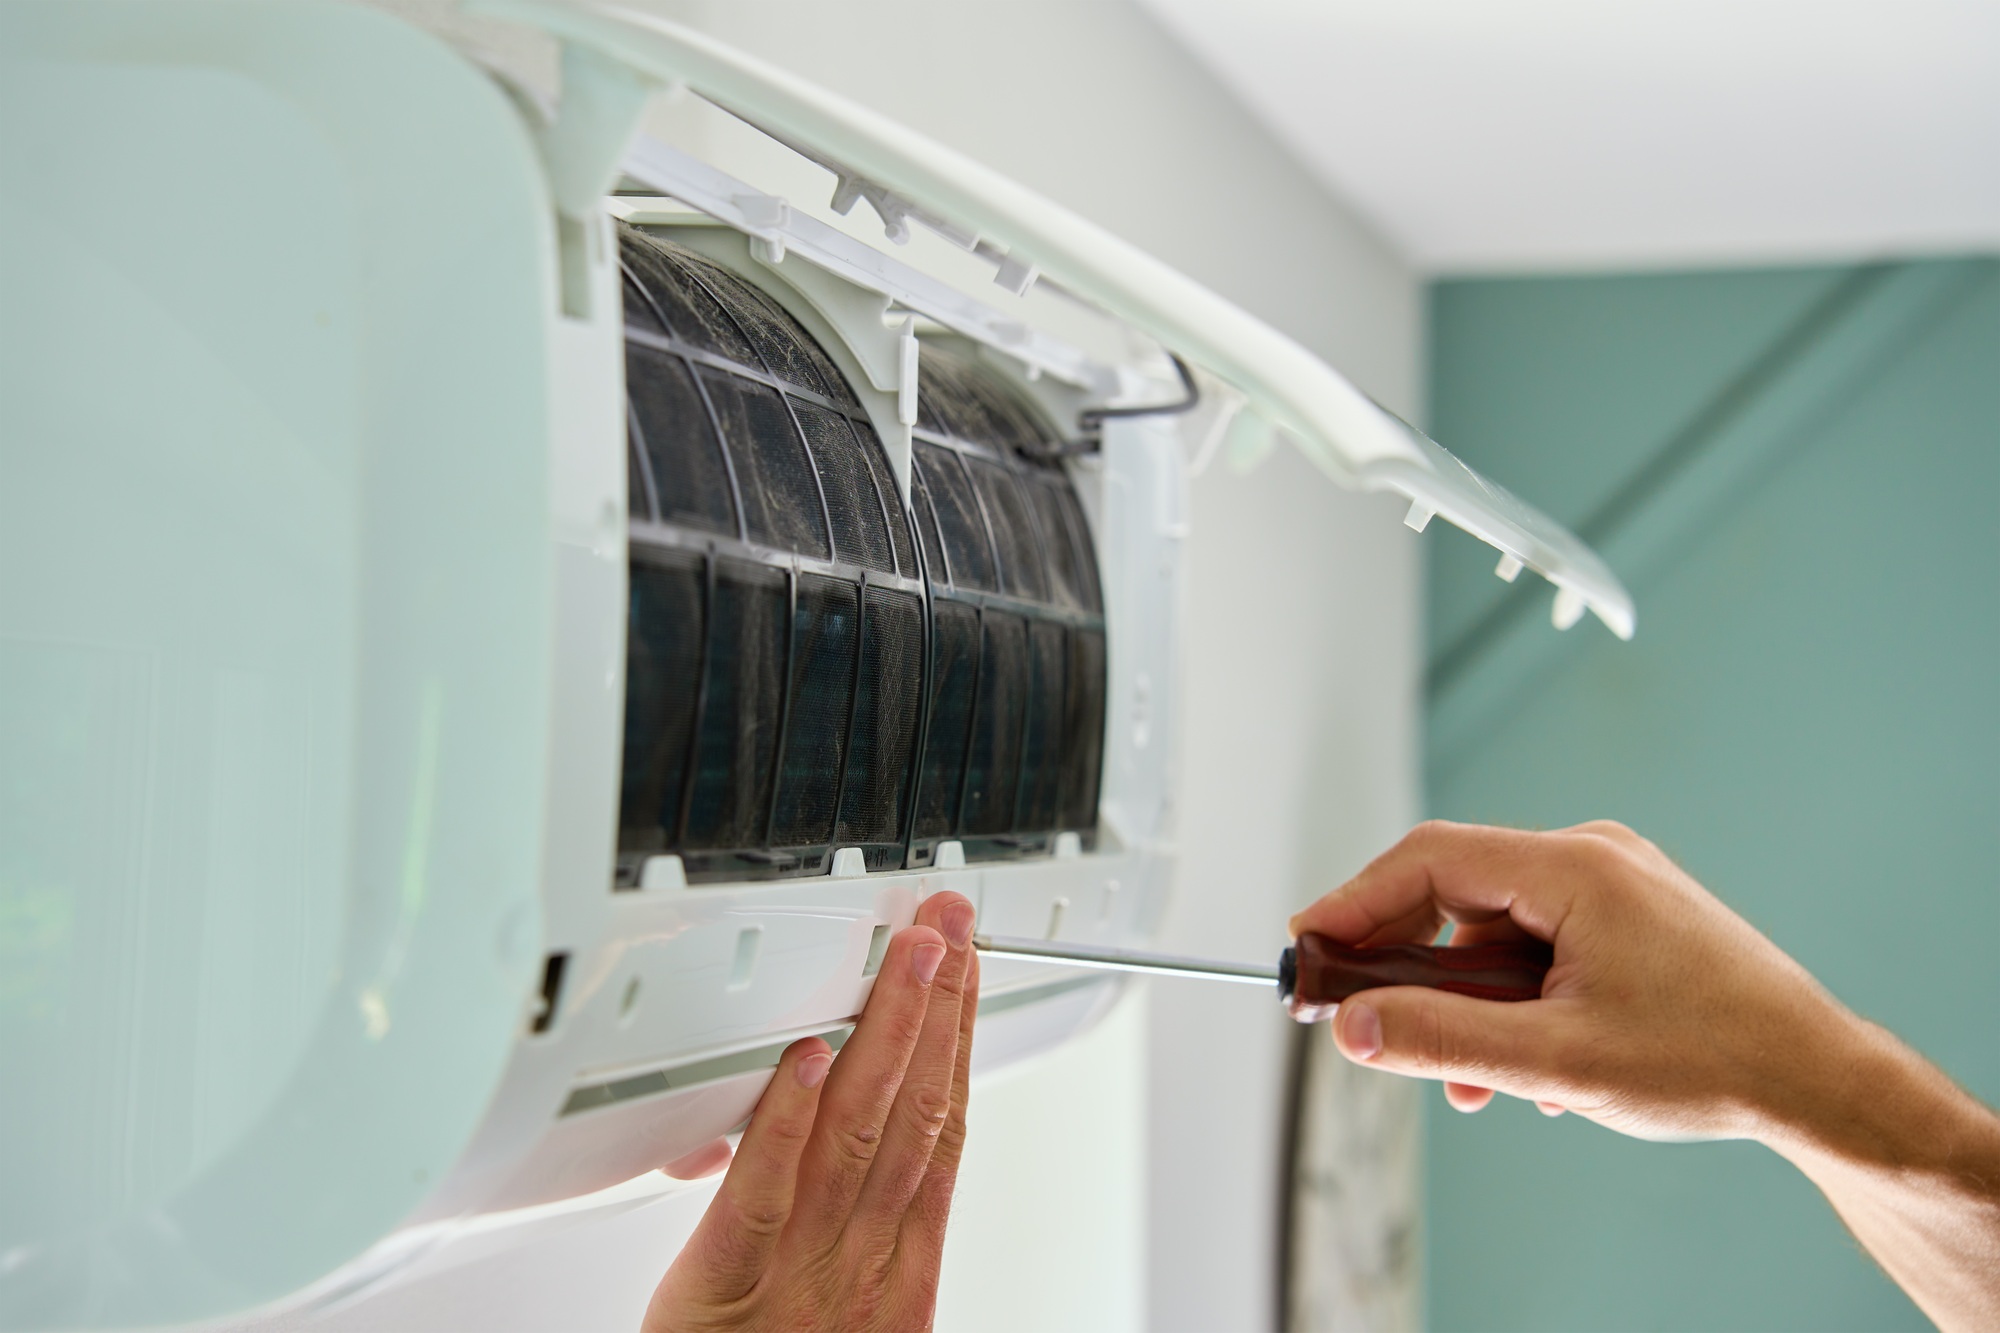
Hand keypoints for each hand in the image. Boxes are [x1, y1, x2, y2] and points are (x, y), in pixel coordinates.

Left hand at [644, 891, 978, 1332]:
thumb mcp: (834, 1314)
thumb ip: (831, 1224)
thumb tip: (825, 1135)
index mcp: (894, 1273)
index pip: (941, 1130)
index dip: (957, 1040)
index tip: (965, 970)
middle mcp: (860, 1264)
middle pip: (915, 1114)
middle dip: (936, 1007)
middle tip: (948, 924)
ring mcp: (799, 1277)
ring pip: (860, 1135)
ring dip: (887, 1032)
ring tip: (905, 954)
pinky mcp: (721, 1292)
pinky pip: (760, 1199)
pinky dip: (786, 1124)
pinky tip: (806, 1059)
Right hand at [1288, 819, 1857, 1139]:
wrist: (1820, 1082)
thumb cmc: (1714, 1061)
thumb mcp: (1556, 1062)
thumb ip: (1442, 1040)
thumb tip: (1354, 1028)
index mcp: (1576, 869)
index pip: (1428, 861)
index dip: (1354, 903)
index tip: (1306, 949)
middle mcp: (1593, 859)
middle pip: (1455, 891)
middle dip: (1406, 967)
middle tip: (1360, 1020)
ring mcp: (1614, 885)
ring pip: (1494, 929)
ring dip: (1464, 1000)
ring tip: (1469, 1079)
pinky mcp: (1627, 918)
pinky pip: (1536, 944)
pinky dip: (1510, 998)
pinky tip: (1521, 1064)